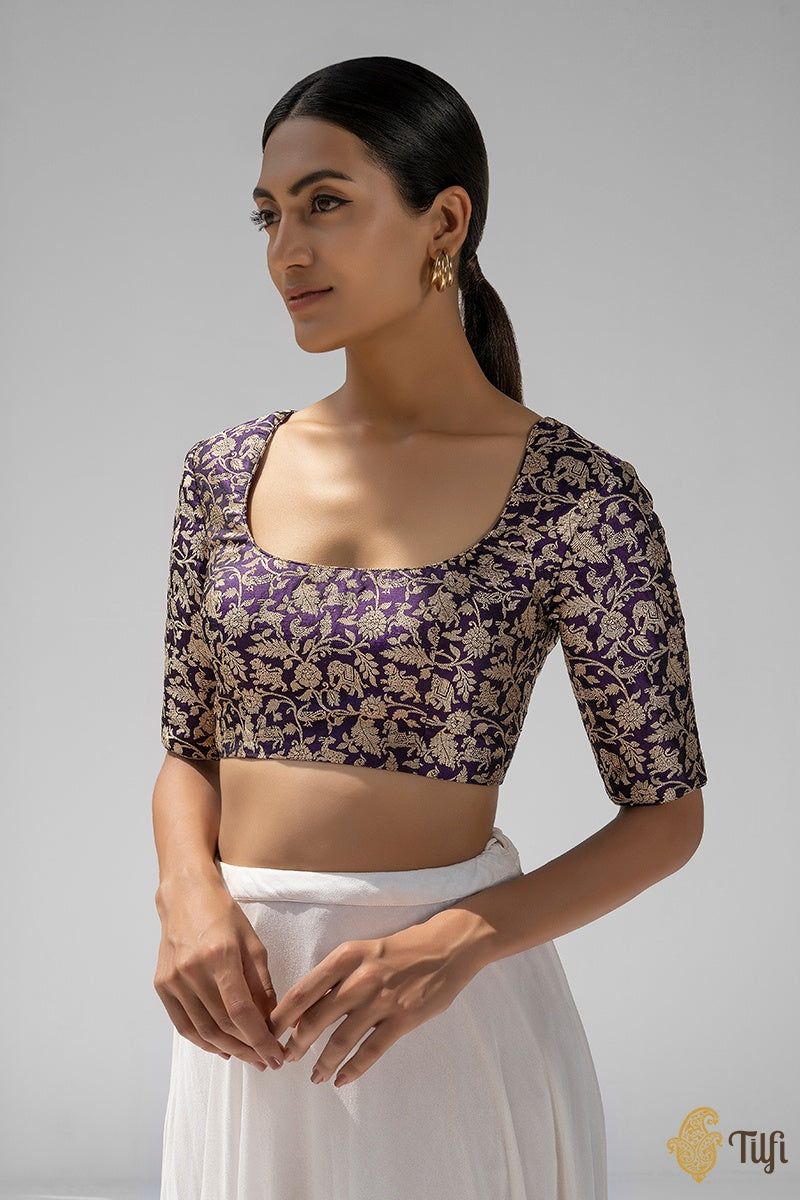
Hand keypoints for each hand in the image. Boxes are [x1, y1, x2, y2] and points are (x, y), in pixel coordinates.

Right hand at [154, 874, 285, 1070]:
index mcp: (220, 956)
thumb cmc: (224, 915)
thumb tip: (272, 1022)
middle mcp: (193, 971)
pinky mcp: (161, 985)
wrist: (185, 895)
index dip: (260, 1039)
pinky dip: (203, 1042)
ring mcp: (173, 980)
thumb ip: (262, 984)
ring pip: (202, 1031)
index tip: (276, 1056)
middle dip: (248, 1049)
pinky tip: (222, 1047)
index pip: (241, 1011)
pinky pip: (184, 1025)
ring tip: (248, 1057)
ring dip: (228, 1050)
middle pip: (222, 1026)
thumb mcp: (253, 943)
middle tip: (266, 1061)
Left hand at [268, 918, 481, 1086]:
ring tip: (314, 1076)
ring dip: (324, 1062)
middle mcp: (359, 979)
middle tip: (286, 1058)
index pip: (303, 990)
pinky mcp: (402, 1019)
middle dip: (297, 1043)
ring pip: (341, 1040)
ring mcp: (381, 1000)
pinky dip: (353, 1069)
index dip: (282, 1016)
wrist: (445, 948)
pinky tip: (342, 1080)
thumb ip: (336, 977)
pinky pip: (371, 1051)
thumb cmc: (398, 950)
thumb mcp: (362, 951)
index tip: (269, 1032)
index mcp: (345, 957)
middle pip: (317, 1018)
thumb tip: (306, 1009)